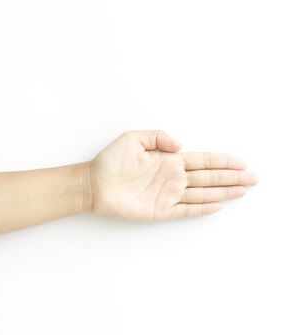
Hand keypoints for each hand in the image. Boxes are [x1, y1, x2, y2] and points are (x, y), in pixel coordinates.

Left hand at [89, 130, 257, 220]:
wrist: (94, 183)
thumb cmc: (111, 160)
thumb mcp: (134, 138)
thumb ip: (158, 137)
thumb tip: (180, 144)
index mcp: (169, 160)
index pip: (202, 160)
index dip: (222, 161)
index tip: (240, 161)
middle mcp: (173, 177)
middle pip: (209, 177)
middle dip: (231, 177)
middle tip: (253, 177)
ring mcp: (168, 194)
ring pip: (202, 193)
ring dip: (223, 192)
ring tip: (243, 190)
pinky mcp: (160, 210)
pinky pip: (185, 210)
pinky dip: (201, 209)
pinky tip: (217, 205)